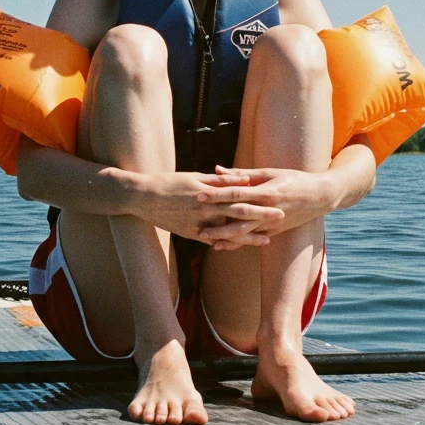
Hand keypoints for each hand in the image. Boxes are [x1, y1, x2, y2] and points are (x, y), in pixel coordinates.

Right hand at [130, 169, 283, 242]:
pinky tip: (241, 247)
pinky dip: (228, 245)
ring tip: (267, 239)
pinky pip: (213, 241)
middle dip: (261, 217)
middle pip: (238, 214)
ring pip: (229, 233)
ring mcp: (198, 225)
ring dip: (248, 237)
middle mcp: (205, 211)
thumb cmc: (169, 183)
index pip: (239, 195)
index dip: (258, 197)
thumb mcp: (193, 176)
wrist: (143, 198)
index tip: (276, 197)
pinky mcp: (191, 235)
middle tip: (281, 217)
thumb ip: (218, 180)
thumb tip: (241, 179)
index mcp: (207, 193)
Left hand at [196, 166, 331, 248]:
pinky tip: (221, 246)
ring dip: (223, 236)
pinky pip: (251, 239)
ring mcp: (271, 223)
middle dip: (215, 217)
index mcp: (267, 192)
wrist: (320, 197)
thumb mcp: (270, 172)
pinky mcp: (274, 231)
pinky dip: (236, 243)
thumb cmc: (294, 179)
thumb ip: (242, 173)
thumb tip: (218, 170)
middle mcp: (268, 210)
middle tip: (196, 218)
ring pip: (243, 232)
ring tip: (204, 237)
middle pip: (237, 215)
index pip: (238, 193)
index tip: (200, 195)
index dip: (218, 195)